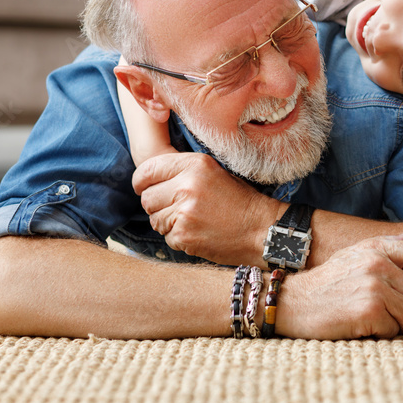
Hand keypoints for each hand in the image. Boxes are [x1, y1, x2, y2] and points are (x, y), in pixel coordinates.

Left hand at [132, 152, 280, 265]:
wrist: (261, 229)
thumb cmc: (238, 200)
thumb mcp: (212, 172)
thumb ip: (182, 171)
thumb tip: (148, 177)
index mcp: (195, 164)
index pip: (147, 170)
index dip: (142, 182)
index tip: (144, 188)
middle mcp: (187, 185)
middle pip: (147, 198)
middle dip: (157, 205)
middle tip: (176, 208)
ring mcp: (184, 212)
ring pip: (154, 219)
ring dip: (167, 223)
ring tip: (191, 221)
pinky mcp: (184, 235)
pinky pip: (166, 237)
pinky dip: (179, 238)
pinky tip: (198, 233)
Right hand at [276, 231, 402, 339]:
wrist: (293, 302)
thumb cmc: (327, 281)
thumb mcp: (355, 254)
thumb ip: (387, 247)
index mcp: (377, 249)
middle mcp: (378, 264)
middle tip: (387, 312)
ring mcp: (374, 286)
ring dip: (398, 323)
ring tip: (374, 317)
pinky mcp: (368, 310)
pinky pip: (394, 329)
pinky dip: (382, 333)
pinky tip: (361, 325)